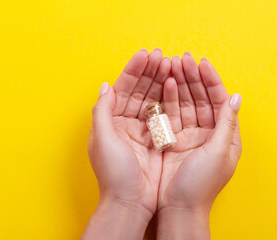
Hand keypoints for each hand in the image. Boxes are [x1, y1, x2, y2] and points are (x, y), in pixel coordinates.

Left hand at [82, 49, 170, 238]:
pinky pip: (164, 114)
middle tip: (162, 55)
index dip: (133, 71)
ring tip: (171, 64)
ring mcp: (143, 130)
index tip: (145, 55)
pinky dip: (170, 100)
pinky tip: (175, 86)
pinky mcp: (158, 140)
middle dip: (149, 72)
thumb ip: (102, 111)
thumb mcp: (101, 140)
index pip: (122, 89)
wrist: (131, 202)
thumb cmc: (113, 175)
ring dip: (160, 81)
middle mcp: (126, 123)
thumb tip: (107, 86)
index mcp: (110, 121)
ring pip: (152, 100)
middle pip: (139, 91)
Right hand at [157, 52, 241, 238]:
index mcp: (225, 136)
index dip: (212, 80)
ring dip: (180, 84)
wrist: (177, 208)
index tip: (202, 63)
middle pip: (201, 98)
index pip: (220, 100)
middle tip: (183, 58)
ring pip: (185, 102)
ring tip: (172, 65)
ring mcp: (189, 134)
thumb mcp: (219, 152)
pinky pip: (171, 114)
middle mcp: (208, 133)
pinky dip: (168, 99)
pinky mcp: (172, 138)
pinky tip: (165, 84)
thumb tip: (236, 97)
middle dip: (193, 77)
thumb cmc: (201, 185)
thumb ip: (227, 124)